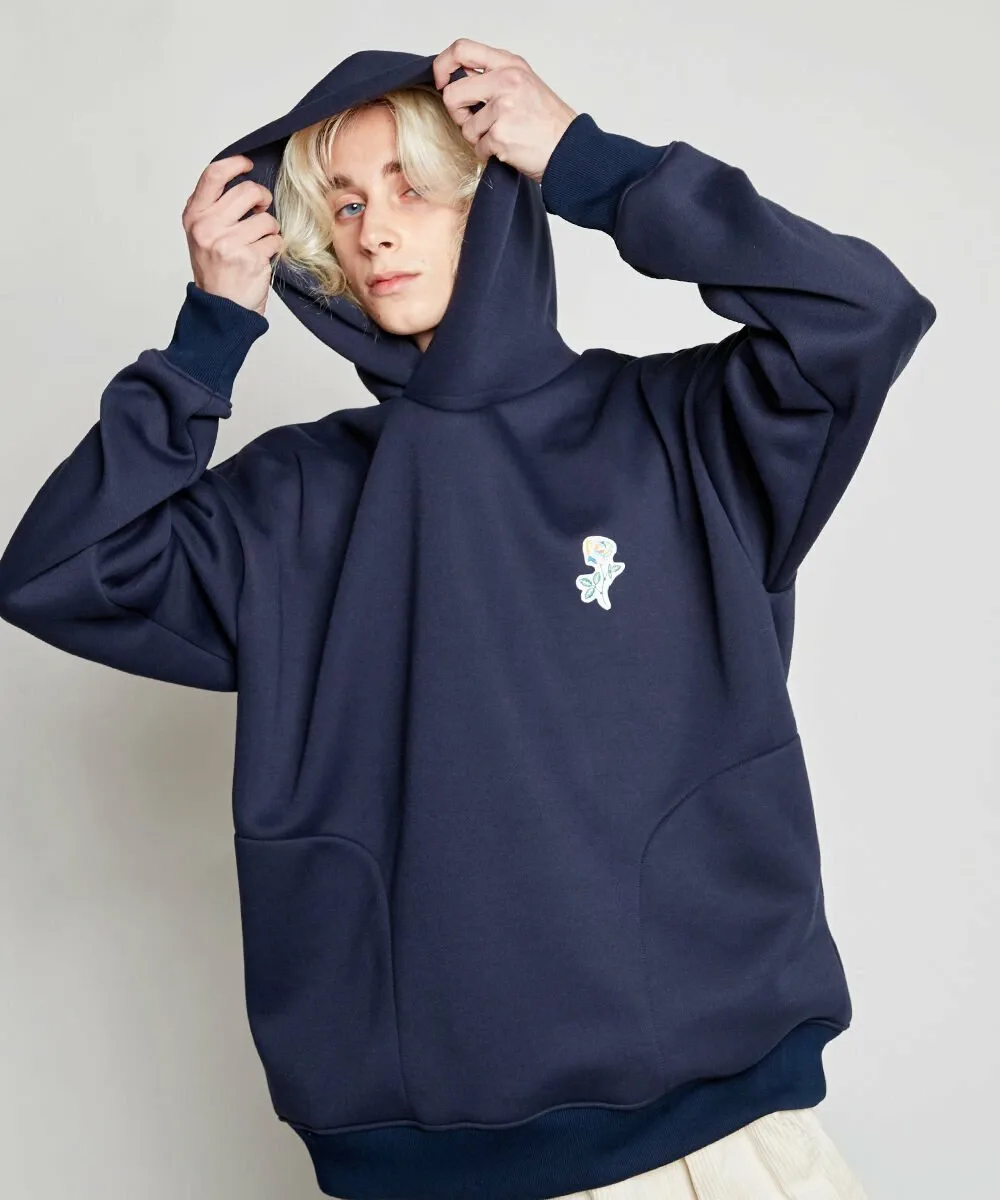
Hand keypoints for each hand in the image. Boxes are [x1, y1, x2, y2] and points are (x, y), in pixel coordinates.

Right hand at [181, 156, 283, 316]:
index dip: (235, 164)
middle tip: (262, 208)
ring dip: (270, 229)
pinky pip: (275, 241)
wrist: (220, 307)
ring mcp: (228, 244)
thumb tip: (240, 179)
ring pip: (267, 219)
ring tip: (258, 242)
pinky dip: (274, 248)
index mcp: (194, 216)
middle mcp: (208, 227)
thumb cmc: (215, 269)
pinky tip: (262, 257)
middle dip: (262, 198)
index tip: (248, 165)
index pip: (214, 175)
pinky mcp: (249, 259)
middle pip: (248, 192)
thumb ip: (214, 207)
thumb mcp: (202, 233)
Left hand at [432, 38, 577, 183]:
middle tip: (474, 122)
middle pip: (453, 94)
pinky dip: (489, 153)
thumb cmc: (548, 122)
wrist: (569, 149)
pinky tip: (508, 149)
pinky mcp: (501, 135)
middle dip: (458, 114)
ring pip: (466, 127)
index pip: (461, 50)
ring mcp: (503, 108)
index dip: (443, 66)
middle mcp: (506, 81)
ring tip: (502, 137)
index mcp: (509, 64)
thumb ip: (494, 77)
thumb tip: (459, 79)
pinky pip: (479, 147)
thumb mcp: (524, 83)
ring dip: (479, 138)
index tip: (443, 82)